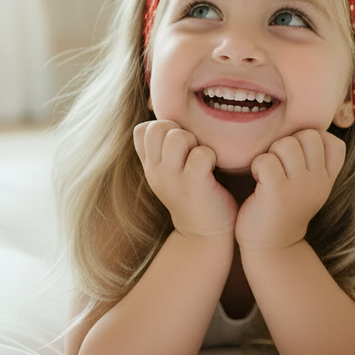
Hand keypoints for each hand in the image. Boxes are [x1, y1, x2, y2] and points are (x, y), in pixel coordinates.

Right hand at [133, 120, 236, 238]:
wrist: (203, 236)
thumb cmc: (193, 196)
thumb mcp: (169, 173)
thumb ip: (165, 149)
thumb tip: (169, 118)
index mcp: (150, 166)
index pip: (142, 130)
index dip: (162, 128)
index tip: (178, 145)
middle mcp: (156, 172)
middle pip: (157, 127)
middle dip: (178, 130)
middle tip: (192, 149)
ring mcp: (173, 179)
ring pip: (177, 137)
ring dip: (193, 141)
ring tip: (201, 157)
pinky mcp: (194, 185)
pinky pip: (200, 154)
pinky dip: (210, 155)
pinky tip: (213, 168)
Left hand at [235, 130, 345, 251]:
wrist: (273, 248)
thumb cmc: (285, 210)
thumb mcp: (310, 188)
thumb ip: (314, 163)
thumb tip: (310, 131)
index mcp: (326, 178)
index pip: (334, 142)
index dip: (314, 140)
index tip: (298, 157)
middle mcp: (318, 181)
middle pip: (309, 135)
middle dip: (288, 142)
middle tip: (278, 163)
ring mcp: (299, 187)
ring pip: (286, 144)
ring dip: (271, 153)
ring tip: (267, 171)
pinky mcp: (277, 193)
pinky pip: (267, 160)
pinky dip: (258, 165)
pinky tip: (257, 179)